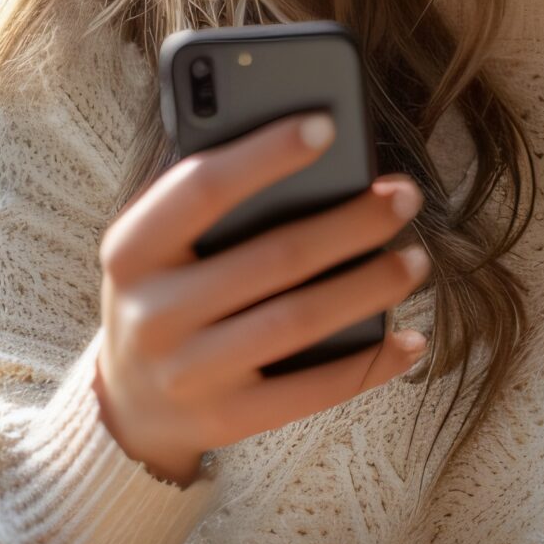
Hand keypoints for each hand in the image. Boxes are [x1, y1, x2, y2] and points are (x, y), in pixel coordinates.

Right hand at [94, 112, 429, 483]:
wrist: (127, 407)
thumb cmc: (163, 295)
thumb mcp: (155, 247)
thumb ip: (203, 202)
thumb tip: (308, 148)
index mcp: (131, 251)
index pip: (202, 188)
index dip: (266, 154)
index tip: (326, 124)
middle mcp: (153, 313)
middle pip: (274, 256)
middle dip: (351, 222)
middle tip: (405, 197)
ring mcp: (189, 372)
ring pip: (300, 319)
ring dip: (370, 285)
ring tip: (415, 260)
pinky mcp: (226, 419)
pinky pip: (313, 391)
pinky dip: (371, 363)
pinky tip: (412, 339)